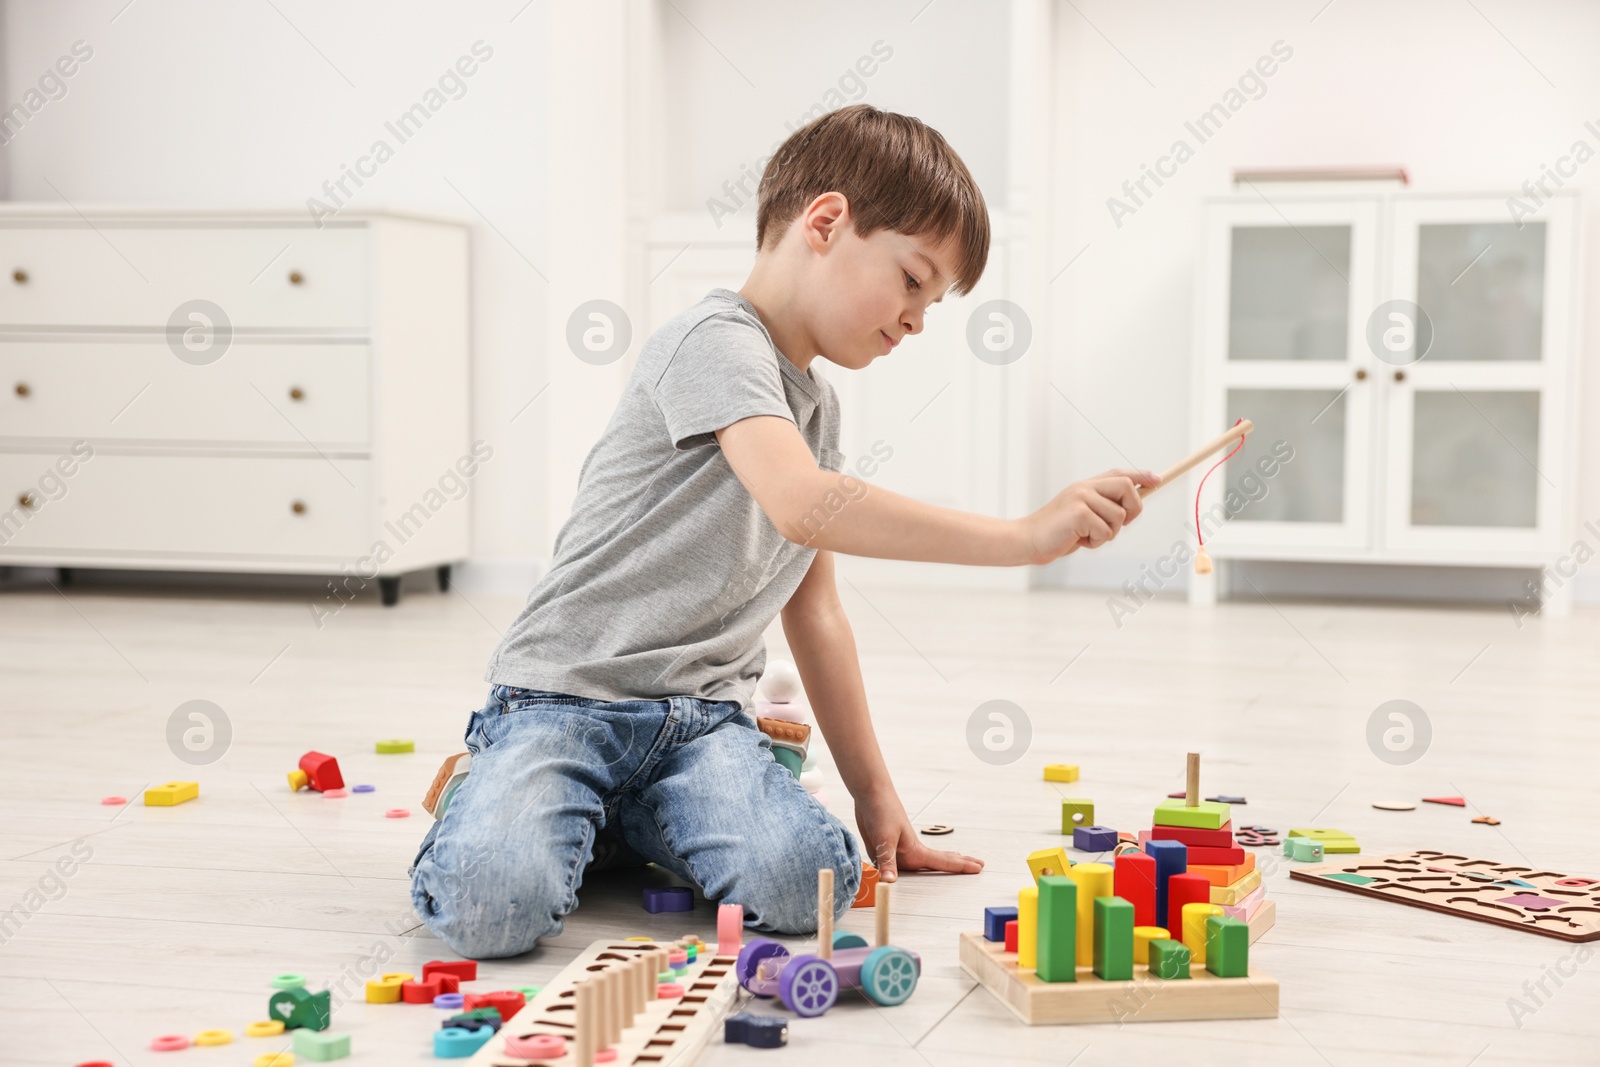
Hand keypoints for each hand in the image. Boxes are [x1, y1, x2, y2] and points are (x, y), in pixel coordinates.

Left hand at [855, 789, 982, 881]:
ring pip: (921, 862)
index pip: (943, 861)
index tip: (979, 867)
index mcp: (914, 850)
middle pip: (938, 861)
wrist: (870, 794)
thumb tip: (889, 882)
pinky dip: (909, 864)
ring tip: (955, 859)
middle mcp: (909, 851)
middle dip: (958, 862)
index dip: (961, 866)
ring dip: (938, 862)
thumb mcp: (884, 838)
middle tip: (977, 864)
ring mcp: (899, 849)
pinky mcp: (886, 848)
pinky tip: (909, 864)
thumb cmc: (881, 810)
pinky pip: (900, 862)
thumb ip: (887, 860)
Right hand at [1021, 468, 1160, 563]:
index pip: (1120, 474)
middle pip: (1127, 488)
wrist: (1028, 540)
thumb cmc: (1057, 533)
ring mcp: (1081, 497)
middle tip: (1119, 526)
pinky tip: (1078, 541)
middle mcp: (1085, 487)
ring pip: (1119, 516)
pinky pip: (1105, 530)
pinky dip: (1096, 542)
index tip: (1157, 480)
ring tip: (1087, 537)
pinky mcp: (1079, 512)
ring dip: (1108, 534)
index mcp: (1087, 486)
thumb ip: (1103, 508)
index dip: (1141, 476)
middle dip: (1133, 510)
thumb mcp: (1083, 517)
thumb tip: (1132, 506)